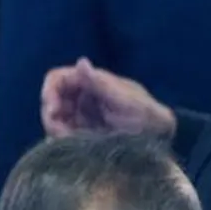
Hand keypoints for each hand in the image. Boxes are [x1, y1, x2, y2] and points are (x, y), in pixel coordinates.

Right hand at [41, 57, 176, 139]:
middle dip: (52, 116)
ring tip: (70, 142)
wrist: (161, 137)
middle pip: (52, 102)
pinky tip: (73, 147)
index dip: (49, 91)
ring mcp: (82, 115)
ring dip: (57, 131)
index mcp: (91, 81)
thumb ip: (101, 84)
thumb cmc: (147, 115)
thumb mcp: (125, 100)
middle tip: (61, 133)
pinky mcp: (83, 133)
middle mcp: (82, 96)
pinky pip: (64, 135)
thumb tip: (81, 62)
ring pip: (56, 120)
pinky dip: (64, 141)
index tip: (52, 109)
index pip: (58, 79)